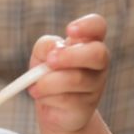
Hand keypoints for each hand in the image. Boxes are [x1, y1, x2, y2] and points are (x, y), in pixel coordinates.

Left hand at [28, 14, 109, 133]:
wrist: (52, 108)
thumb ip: (45, 46)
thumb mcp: (41, 56)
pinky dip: (47, 97)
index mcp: (88, 43)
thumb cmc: (48, 74)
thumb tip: (54, 49)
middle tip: (50, 61)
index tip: (69, 31)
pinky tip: (42, 96)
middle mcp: (97, 63)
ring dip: (49, 81)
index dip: (87, 25)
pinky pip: (66, 99)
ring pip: (76, 79)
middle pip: (98, 53)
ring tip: (35, 86)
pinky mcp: (87, 106)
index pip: (98, 26)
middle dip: (70, 56)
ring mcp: (95, 85)